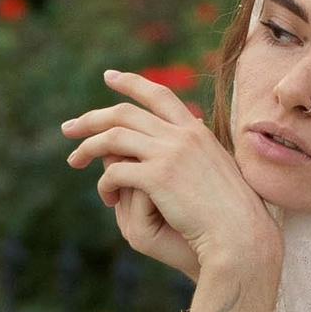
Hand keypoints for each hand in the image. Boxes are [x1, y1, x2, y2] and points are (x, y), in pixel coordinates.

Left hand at [62, 72, 279, 292]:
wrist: (241, 234)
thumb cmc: (231, 213)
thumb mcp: (215, 169)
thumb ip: (195, 149)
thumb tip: (182, 132)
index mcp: (196, 130)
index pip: (158, 94)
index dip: (131, 83)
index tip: (109, 77)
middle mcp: (182, 134)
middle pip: (124, 113)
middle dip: (91, 118)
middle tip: (68, 128)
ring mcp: (170, 153)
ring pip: (113, 138)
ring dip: (87, 148)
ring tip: (74, 161)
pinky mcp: (158, 177)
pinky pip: (115, 172)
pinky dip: (105, 184)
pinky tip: (106, 198)